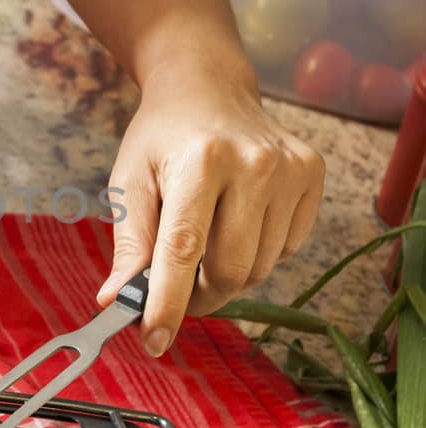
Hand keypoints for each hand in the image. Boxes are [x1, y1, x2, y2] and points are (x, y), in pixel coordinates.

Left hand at [96, 60, 324, 354]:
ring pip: (260, 266)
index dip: (169, 304)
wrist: (206, 86)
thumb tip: (116, 300)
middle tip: (176, 289)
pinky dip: (258, 250)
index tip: (154, 341)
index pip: (184, 252)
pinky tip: (238, 218)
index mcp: (200, 161)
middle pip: (230, 270)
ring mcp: (290, 169)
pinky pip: (286, 248)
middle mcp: (254, 163)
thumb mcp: (130, 181)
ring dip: (228, 273)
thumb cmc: (162, 137)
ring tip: (205, 241)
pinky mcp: (312, 174)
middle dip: (199, 294)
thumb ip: (129, 244)